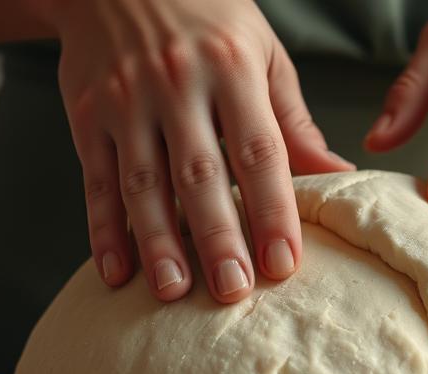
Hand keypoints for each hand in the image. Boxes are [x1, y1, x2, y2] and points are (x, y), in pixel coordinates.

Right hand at [39, 0, 353, 301]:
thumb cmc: (205, 18)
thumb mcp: (260, 53)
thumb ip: (293, 121)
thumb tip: (340, 177)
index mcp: (232, 69)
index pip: (258, 152)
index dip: (272, 211)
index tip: (283, 263)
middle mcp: (177, 85)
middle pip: (200, 174)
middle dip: (217, 237)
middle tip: (232, 291)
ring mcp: (126, 101)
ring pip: (143, 183)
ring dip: (158, 242)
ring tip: (173, 292)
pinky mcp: (87, 116)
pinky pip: (96, 180)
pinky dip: (103, 229)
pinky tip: (116, 272)